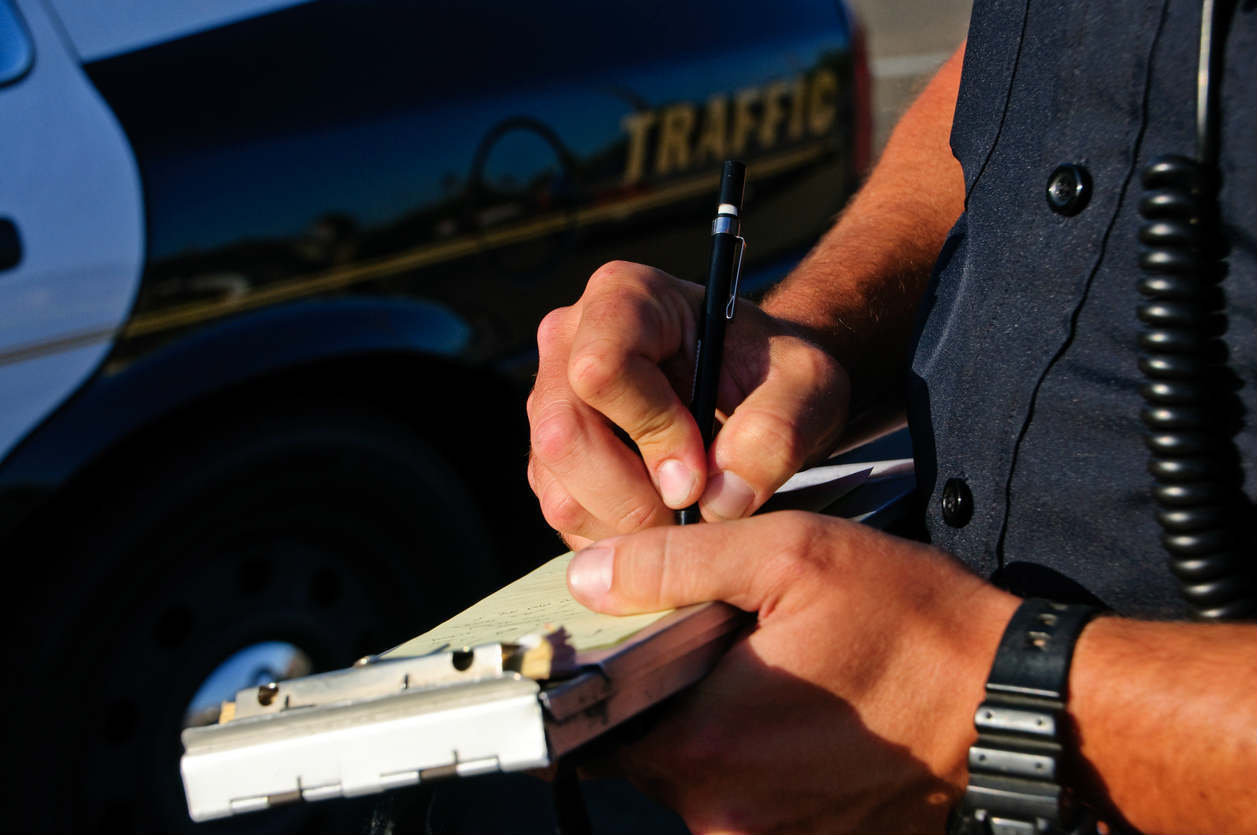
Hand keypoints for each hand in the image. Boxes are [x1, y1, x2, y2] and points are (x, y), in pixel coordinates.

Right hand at [527, 262, 847, 547]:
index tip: (702, 471)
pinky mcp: (548, 458)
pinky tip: (664, 523)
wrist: (757, 390)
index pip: (603, 368)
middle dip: (634, 497)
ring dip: (627, 528)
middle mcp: (569, 340)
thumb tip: (719, 499)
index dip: (652, 431)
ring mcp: (550, 401)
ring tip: (688, 518)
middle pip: (564, 435)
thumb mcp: (808, 387)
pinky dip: (616, 539)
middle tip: (695, 513)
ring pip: (558, 489)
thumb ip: (778, 431)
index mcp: (625, 297)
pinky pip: (564, 515)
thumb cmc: (776, 374)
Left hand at [566, 512, 1018, 834]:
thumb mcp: (791, 557)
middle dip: (665, 695)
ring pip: (701, 774)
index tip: (615, 648)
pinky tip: (804, 706)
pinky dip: (760, 752)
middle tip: (714, 641)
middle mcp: (726, 813)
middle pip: (646, 752)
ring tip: (773, 670)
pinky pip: (752, 796)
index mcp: (706, 747)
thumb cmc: (916, 627)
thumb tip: (588, 576)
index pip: (594, 728)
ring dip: (717, 724)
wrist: (1016, 707)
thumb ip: (674, 565)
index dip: (595, 680)